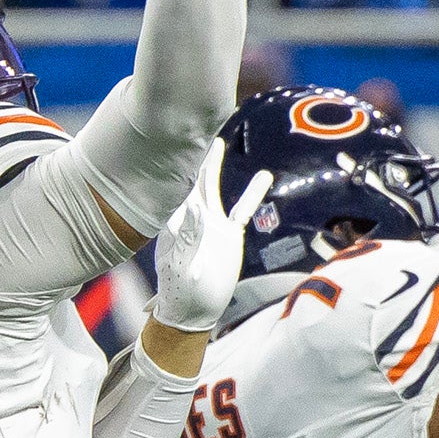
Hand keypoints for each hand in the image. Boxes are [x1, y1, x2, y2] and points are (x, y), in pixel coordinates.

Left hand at [151, 154, 264, 333]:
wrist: (193, 310)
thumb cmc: (180, 291)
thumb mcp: (183, 264)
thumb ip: (190, 236)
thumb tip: (196, 205)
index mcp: (175, 222)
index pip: (174, 187)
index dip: (174, 163)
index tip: (173, 139)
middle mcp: (192, 218)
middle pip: (193, 179)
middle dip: (193, 155)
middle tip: (194, 127)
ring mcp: (212, 225)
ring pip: (214, 189)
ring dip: (216, 166)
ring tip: (218, 141)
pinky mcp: (229, 236)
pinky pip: (242, 210)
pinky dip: (252, 194)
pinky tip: (265, 177)